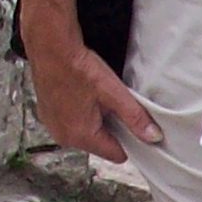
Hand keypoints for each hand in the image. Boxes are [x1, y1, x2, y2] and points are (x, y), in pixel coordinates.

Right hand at [19, 5, 160, 164]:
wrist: (49, 47)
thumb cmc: (77, 68)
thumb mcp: (113, 93)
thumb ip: (135, 118)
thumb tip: (153, 137)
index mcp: (81, 136)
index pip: (116, 155)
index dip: (129, 140)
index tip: (131, 122)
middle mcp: (64, 137)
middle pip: (101, 145)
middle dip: (111, 128)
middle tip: (110, 103)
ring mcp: (53, 127)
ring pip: (86, 134)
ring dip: (95, 120)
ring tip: (93, 97)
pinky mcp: (47, 116)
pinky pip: (72, 123)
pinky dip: (80, 114)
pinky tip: (80, 95)